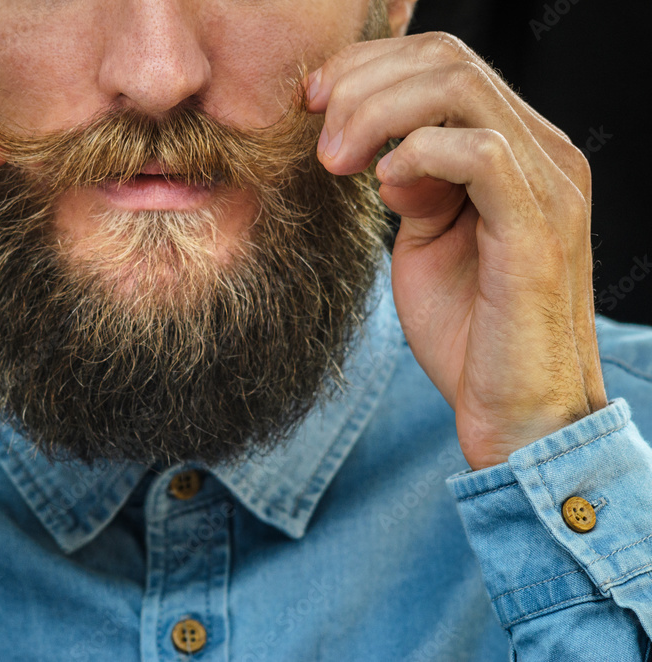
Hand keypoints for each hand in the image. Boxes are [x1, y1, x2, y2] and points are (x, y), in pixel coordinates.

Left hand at [307, 32, 606, 469]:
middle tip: (315, 126)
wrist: (514, 413)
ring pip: (458, 89)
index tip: (312, 101)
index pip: (445, 63)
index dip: (369, 67)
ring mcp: (549, 185)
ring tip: (335, 161)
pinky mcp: (538, 226)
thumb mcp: (427, 243)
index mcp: (519, 150)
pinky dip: (416, 154)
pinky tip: (383, 186)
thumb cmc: (468, 333)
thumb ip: (414, 188)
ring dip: (376, 112)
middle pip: (448, 60)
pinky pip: (478, 151)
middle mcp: (545, 153)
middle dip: (362, 81)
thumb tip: (386, 155)